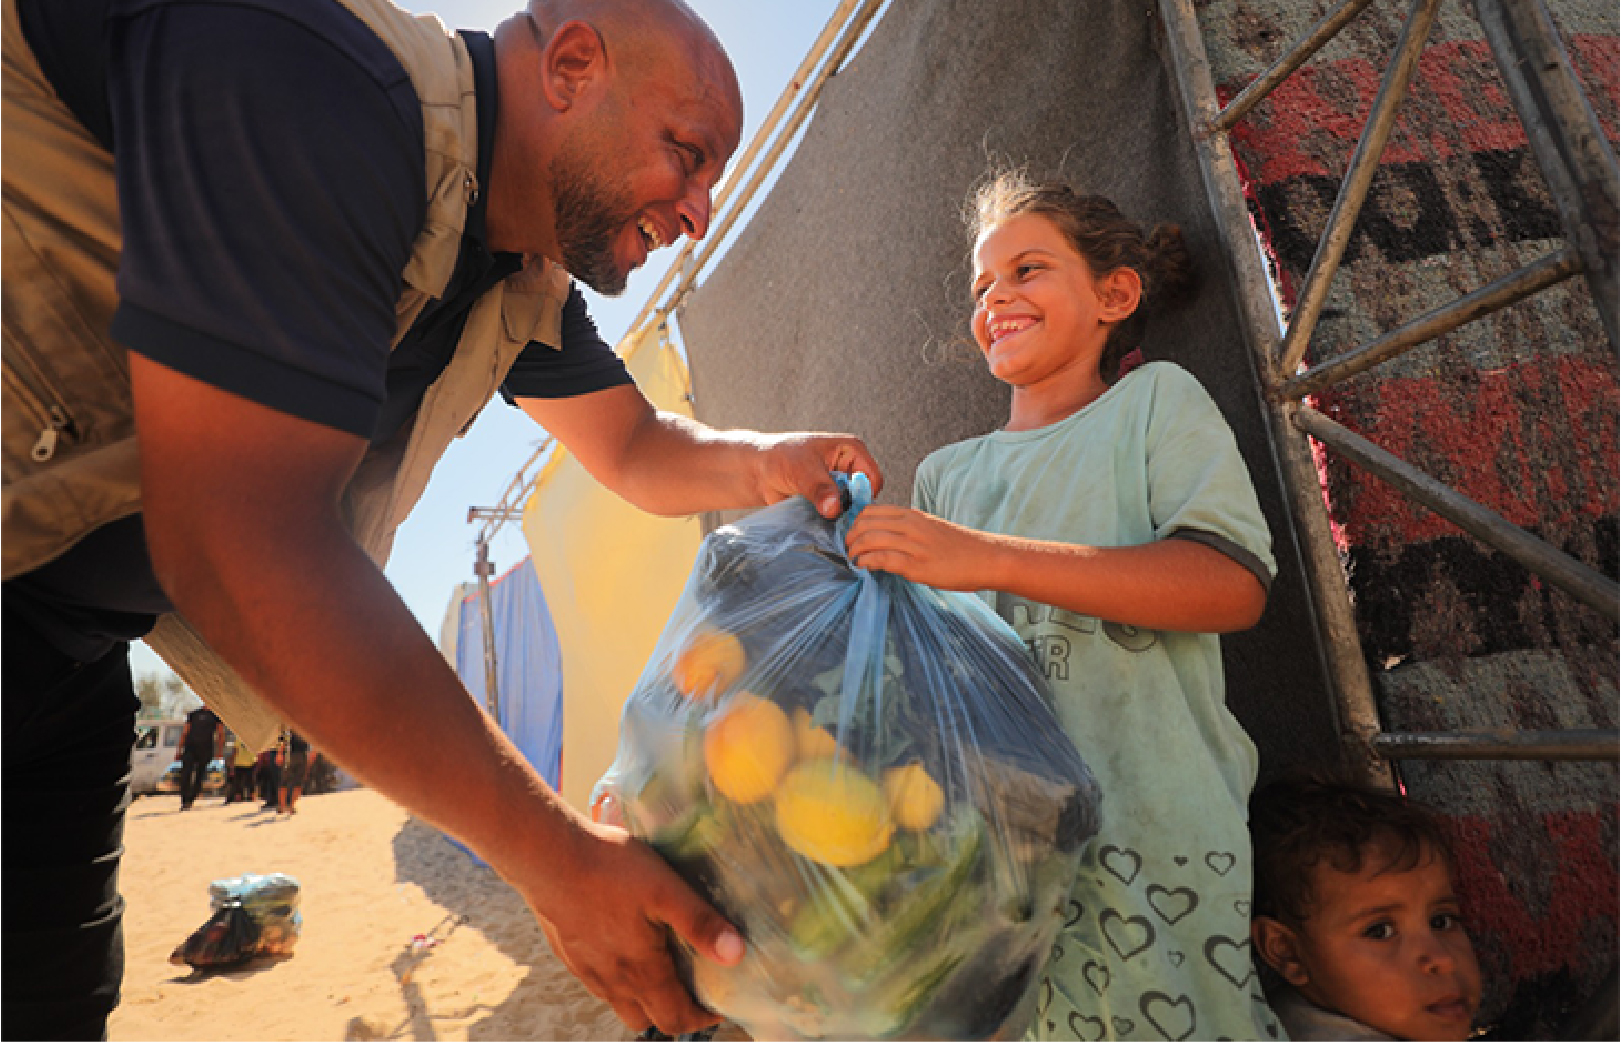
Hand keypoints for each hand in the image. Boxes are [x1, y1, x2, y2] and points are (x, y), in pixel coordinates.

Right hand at [513, 820, 742, 1035]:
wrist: (546, 855)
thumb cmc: (609, 869)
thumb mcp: (665, 889)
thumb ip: (700, 923)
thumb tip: (737, 955)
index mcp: (641, 971)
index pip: (675, 1019)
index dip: (701, 1018)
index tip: (718, 1005)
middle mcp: (612, 981)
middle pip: (648, 1020)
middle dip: (674, 1012)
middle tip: (693, 986)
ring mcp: (586, 970)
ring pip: (620, 1004)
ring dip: (644, 997)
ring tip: (660, 967)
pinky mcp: (568, 954)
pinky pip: (598, 983)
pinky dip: (617, 979)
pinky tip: (622, 946)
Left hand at [754, 432, 882, 517]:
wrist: (758, 471)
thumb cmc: (780, 459)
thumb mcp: (802, 470)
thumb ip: (820, 489)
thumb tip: (834, 508)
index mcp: (851, 450)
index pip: (872, 478)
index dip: (864, 495)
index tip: (848, 510)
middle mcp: (850, 468)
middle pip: (865, 496)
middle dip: (854, 509)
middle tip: (837, 521)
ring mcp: (840, 486)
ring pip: (852, 508)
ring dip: (843, 518)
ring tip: (831, 526)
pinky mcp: (829, 501)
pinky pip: (839, 516)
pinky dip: (833, 523)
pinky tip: (825, 528)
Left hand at [843, 505, 997, 589]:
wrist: (986, 558)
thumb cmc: (960, 547)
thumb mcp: (930, 528)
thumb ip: (908, 529)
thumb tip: (885, 537)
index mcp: (912, 515)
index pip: (870, 511)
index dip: (855, 524)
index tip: (852, 536)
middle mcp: (910, 526)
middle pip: (864, 524)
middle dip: (850, 537)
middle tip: (848, 550)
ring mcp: (912, 545)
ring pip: (869, 540)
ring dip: (855, 551)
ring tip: (854, 561)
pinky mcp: (916, 566)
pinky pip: (881, 559)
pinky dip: (866, 563)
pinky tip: (864, 568)